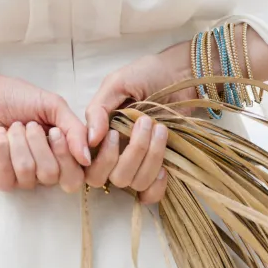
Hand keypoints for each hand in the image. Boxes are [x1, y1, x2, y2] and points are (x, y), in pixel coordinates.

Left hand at [0, 72, 89, 192]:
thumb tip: (86, 158)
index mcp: (64, 153)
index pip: (77, 176)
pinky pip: (7, 178)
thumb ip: (75, 129)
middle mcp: (46, 168)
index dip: (67, 156)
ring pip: (29, 174)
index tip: (56, 132)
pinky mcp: (0, 177)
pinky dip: (1, 152)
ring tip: (13, 127)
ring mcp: (23, 175)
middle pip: (53, 176)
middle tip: (30, 125)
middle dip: (39, 145)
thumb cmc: (19, 98)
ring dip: (19, 144)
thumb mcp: (53, 105)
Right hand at [84, 41, 195, 203]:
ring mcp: (137, 163)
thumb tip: (90, 140)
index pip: (88, 163)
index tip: (113, 134)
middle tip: (144, 122)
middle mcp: (115, 153)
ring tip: (160, 128)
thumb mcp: (117, 84)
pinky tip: (164, 166)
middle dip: (130, 153)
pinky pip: (150, 193)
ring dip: (149, 158)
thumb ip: (98, 110)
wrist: (180, 74)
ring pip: (133, 182)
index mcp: (100, 134)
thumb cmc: (146, 75)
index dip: (99, 157)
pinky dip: (156, 185)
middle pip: (108, 177)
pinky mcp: (158, 169)